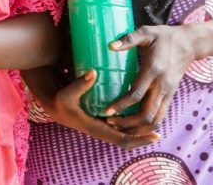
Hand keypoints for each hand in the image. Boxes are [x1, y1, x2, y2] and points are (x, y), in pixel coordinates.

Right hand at [33, 68, 158, 149]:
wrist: (53, 105)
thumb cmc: (60, 101)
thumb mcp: (66, 93)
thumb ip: (80, 84)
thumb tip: (94, 72)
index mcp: (97, 128)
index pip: (123, 140)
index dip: (140, 139)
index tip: (155, 135)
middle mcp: (102, 130)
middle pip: (128, 140)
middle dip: (143, 137)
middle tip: (159, 129)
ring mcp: (103, 126)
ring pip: (126, 133)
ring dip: (139, 131)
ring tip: (153, 120)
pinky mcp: (102, 119)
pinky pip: (121, 126)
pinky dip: (132, 124)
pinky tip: (139, 113)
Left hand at [104, 24, 198, 131]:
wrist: (189, 44)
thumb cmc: (164, 37)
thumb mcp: (146, 33)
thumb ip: (128, 39)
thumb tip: (110, 46)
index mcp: (153, 70)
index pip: (136, 94)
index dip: (121, 105)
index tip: (106, 110)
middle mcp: (162, 85)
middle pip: (146, 114)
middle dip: (127, 122)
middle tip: (110, 122)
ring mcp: (168, 93)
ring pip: (155, 120)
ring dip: (138, 128)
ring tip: (121, 127)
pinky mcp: (170, 96)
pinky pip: (160, 116)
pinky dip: (148, 125)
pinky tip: (134, 125)